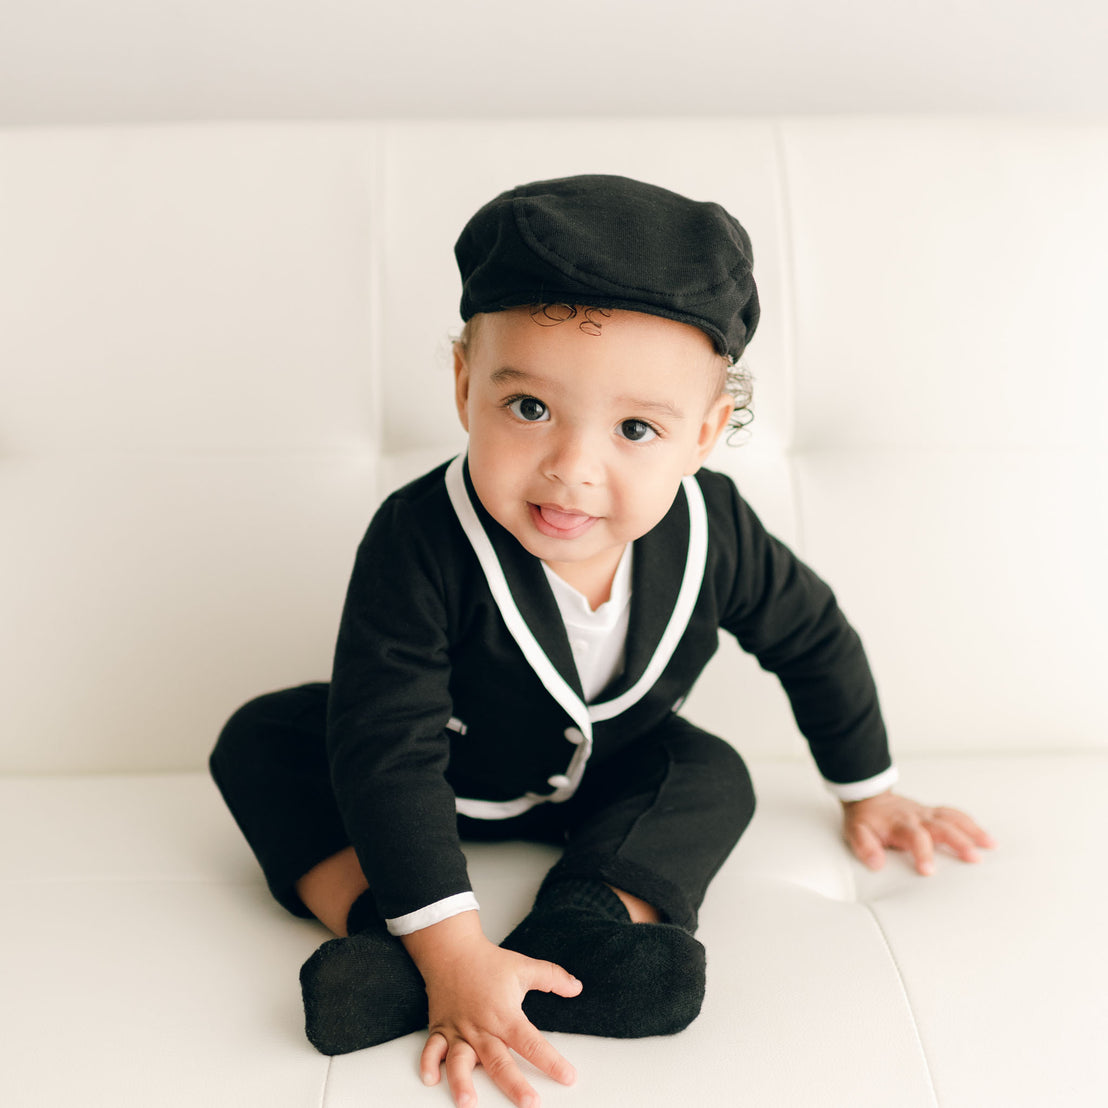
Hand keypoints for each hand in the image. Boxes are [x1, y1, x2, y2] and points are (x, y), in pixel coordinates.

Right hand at [402, 912, 580, 1107]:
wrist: (452, 949)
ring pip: (459, 1060)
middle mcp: (481, 1026)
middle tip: (529, 1103)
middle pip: (498, 1060)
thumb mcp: (524, 967)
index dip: (551, 1062)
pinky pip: (432, 1049)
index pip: (532, 1042)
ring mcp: (459, 1030)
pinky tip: (431, 1080)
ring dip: (462, 1081)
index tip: (568, 1077)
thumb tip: (577, 987)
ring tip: (468, 1102)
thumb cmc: (488, 961)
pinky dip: (428, 1064)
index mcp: (505, 1014)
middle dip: (514, 1084)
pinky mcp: (440, 1028)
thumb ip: (553, 977)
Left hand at [842, 790, 995, 875]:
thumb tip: (876, 864)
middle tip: (974, 859)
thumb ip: (865, 847)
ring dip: (972, 831)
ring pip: (953, 819)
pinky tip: (985, 837)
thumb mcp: (856, 832)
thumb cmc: (866, 819)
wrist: (868, 796)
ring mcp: (927, 813)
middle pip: (942, 827)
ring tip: (990, 846)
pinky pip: (954, 815)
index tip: (928, 871)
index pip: (915, 837)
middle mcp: (917, 817)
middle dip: (958, 842)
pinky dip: (971, 824)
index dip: (922, 853)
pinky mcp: (933, 813)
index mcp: (900, 824)